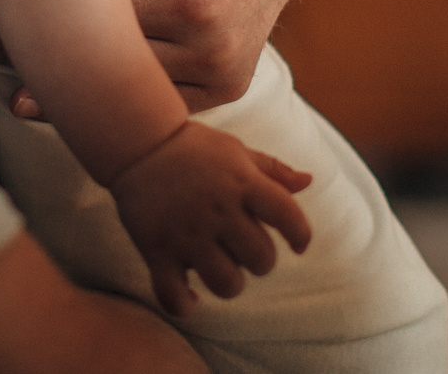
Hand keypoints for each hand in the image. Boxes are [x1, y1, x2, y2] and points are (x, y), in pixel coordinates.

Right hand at [106, 122, 312, 316]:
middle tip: (245, 250)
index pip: (288, 215)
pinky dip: (184, 305)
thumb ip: (273, 170)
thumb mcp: (236, 150)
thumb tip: (309, 182)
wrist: (137, 143)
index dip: (301, 234)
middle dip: (261, 260)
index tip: (298, 244)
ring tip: (220, 270)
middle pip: (262, 259)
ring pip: (227, 284)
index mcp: (242, 182)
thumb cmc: (193, 148)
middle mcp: (217, 209)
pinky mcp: (156, 249)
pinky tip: (189, 296)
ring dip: (230, 283)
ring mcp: (186, 233)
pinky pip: (173, 295)